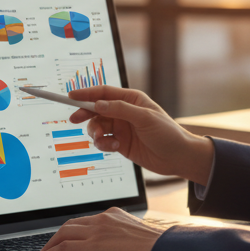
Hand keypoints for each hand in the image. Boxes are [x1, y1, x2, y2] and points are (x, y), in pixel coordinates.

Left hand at [36, 207, 164, 250]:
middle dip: (58, 235)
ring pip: (64, 233)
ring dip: (50, 244)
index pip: (87, 220)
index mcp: (114, 215)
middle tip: (50, 245)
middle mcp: (103, 219)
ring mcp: (96, 231)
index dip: (74, 229)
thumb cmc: (157, 250)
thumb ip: (123, 239)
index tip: (68, 236)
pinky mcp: (92, 246)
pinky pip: (63, 248)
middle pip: (71, 224)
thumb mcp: (137, 238)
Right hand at [66, 86, 212, 184]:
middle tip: (75, 119)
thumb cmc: (167, 133)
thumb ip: (120, 110)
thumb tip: (98, 104)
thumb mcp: (144, 118)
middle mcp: (124, 112)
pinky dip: (103, 144)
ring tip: (104, 139)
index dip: (86, 93)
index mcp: (131, 99)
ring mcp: (121, 128)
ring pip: (98, 126)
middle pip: (96, 109)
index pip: (104, 93)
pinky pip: (103, 141)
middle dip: (85, 114)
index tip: (71, 96)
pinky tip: (113, 147)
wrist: (178, 157)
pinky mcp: (120, 143)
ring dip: (96, 133)